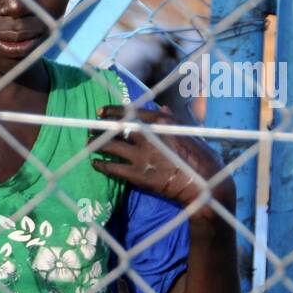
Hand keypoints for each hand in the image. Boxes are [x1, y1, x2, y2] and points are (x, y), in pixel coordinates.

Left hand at [88, 106, 235, 218]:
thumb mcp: (190, 133)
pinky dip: (101, 164)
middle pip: (116, 128)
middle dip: (100, 128)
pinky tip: (95, 163)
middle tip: (90, 129)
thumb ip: (173, 120)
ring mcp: (142, 156)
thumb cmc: (201, 158)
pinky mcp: (138, 175)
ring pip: (110, 146)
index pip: (131, 112)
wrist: (204, 184)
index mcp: (163, 122)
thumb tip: (161, 108)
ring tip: (88, 144)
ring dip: (96, 144)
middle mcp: (149, 136)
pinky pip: (112, 167)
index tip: (100, 111)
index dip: (112, 110)